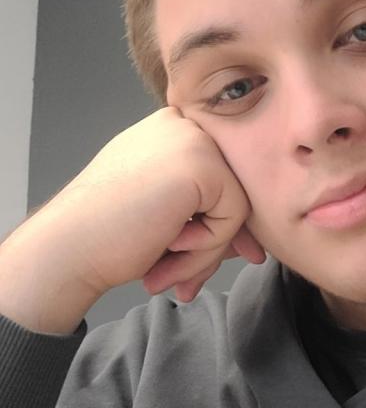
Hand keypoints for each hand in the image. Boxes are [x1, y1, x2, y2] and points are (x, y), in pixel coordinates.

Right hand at [0, 106, 264, 331]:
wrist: (69, 247)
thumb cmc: (109, 238)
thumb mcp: (168, 218)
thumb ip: (208, 220)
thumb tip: (254, 248)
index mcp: (172, 131)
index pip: (223, 182)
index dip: (217, 230)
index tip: (196, 266)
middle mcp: (184, 125)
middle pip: (234, 194)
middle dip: (214, 247)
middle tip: (183, 283)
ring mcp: (194, 139)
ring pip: (238, 209)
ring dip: (207, 254)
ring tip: (168, 272)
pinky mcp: (202, 163)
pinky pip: (234, 218)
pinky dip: (207, 247)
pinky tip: (168, 248)